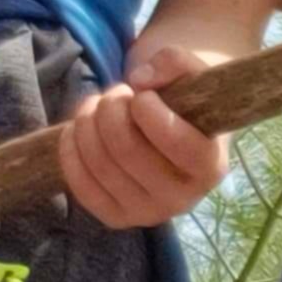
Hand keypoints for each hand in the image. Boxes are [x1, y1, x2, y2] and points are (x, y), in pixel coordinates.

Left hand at [59, 45, 228, 228]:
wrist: (175, 136)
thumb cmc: (187, 104)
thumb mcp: (193, 74)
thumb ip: (176, 62)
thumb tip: (139, 79)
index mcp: (210, 167)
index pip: (176, 143)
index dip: (149, 111)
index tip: (141, 94)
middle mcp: (182, 200)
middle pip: (128, 151)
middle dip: (111, 110)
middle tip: (116, 93)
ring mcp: (146, 214)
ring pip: (100, 165)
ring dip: (87, 123)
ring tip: (96, 105)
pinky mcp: (116, 219)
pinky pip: (81, 186)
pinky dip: (71, 150)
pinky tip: (76, 128)